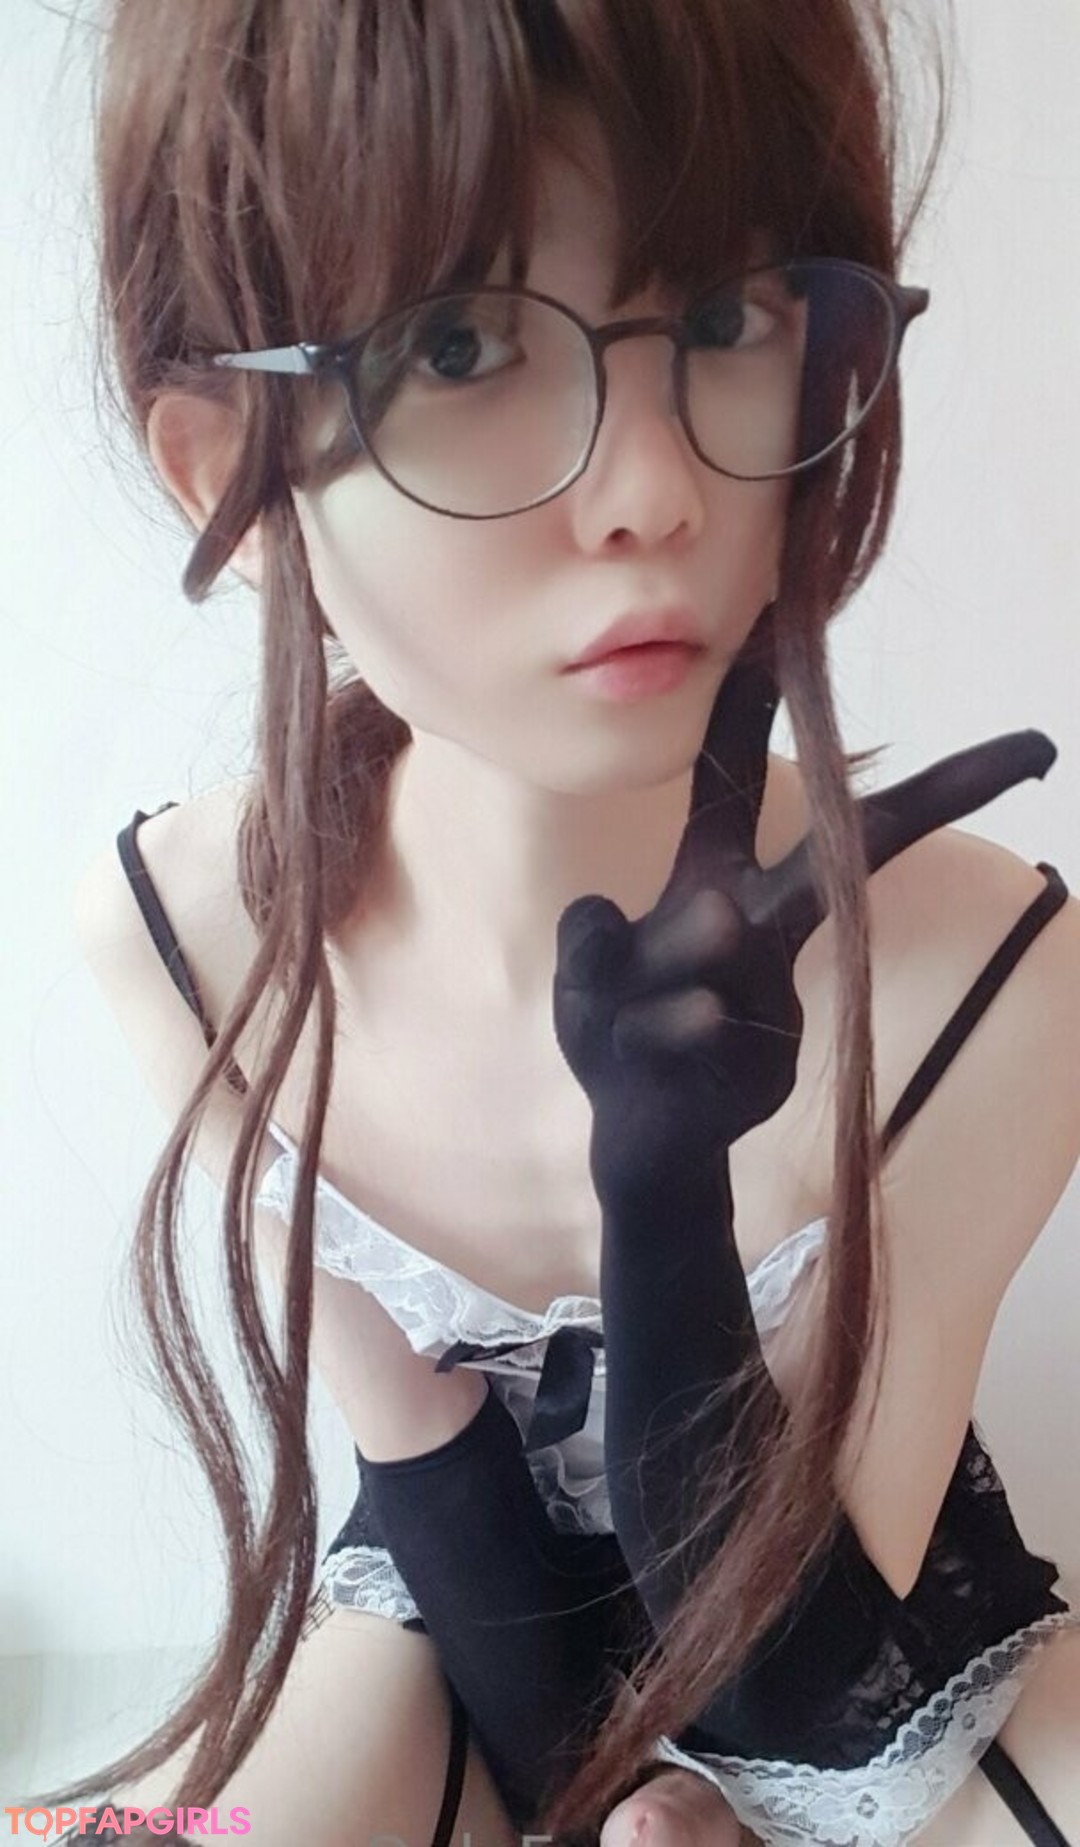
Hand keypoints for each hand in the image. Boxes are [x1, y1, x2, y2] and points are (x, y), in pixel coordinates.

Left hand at [552, 656, 1055, 1207]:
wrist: (647, 1144)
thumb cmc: (623, 1033)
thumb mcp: (588, 976)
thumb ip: (594, 943)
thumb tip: (606, 922)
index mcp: (714, 876)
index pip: (731, 772)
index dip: (756, 694)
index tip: (791, 616)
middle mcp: (752, 917)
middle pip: (849, 843)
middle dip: (936, 793)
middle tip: (1029, 747)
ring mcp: (760, 981)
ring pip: (721, 929)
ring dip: (672, 961)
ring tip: (661, 1007)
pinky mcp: (750, 1050)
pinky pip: (682, 1016)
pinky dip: (644, 1032)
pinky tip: (637, 1054)